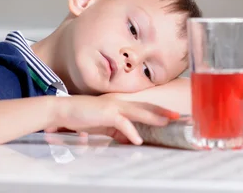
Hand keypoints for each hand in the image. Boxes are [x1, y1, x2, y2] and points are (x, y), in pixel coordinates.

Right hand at [53, 96, 179, 144]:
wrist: (64, 110)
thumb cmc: (83, 116)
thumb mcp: (104, 126)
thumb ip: (118, 130)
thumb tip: (131, 138)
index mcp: (120, 105)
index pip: (143, 107)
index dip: (158, 110)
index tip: (171, 115)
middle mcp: (120, 103)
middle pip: (146, 106)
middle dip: (162, 111)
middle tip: (178, 115)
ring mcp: (113, 107)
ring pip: (138, 111)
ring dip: (153, 117)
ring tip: (166, 123)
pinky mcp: (106, 113)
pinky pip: (122, 123)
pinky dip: (131, 131)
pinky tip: (138, 139)